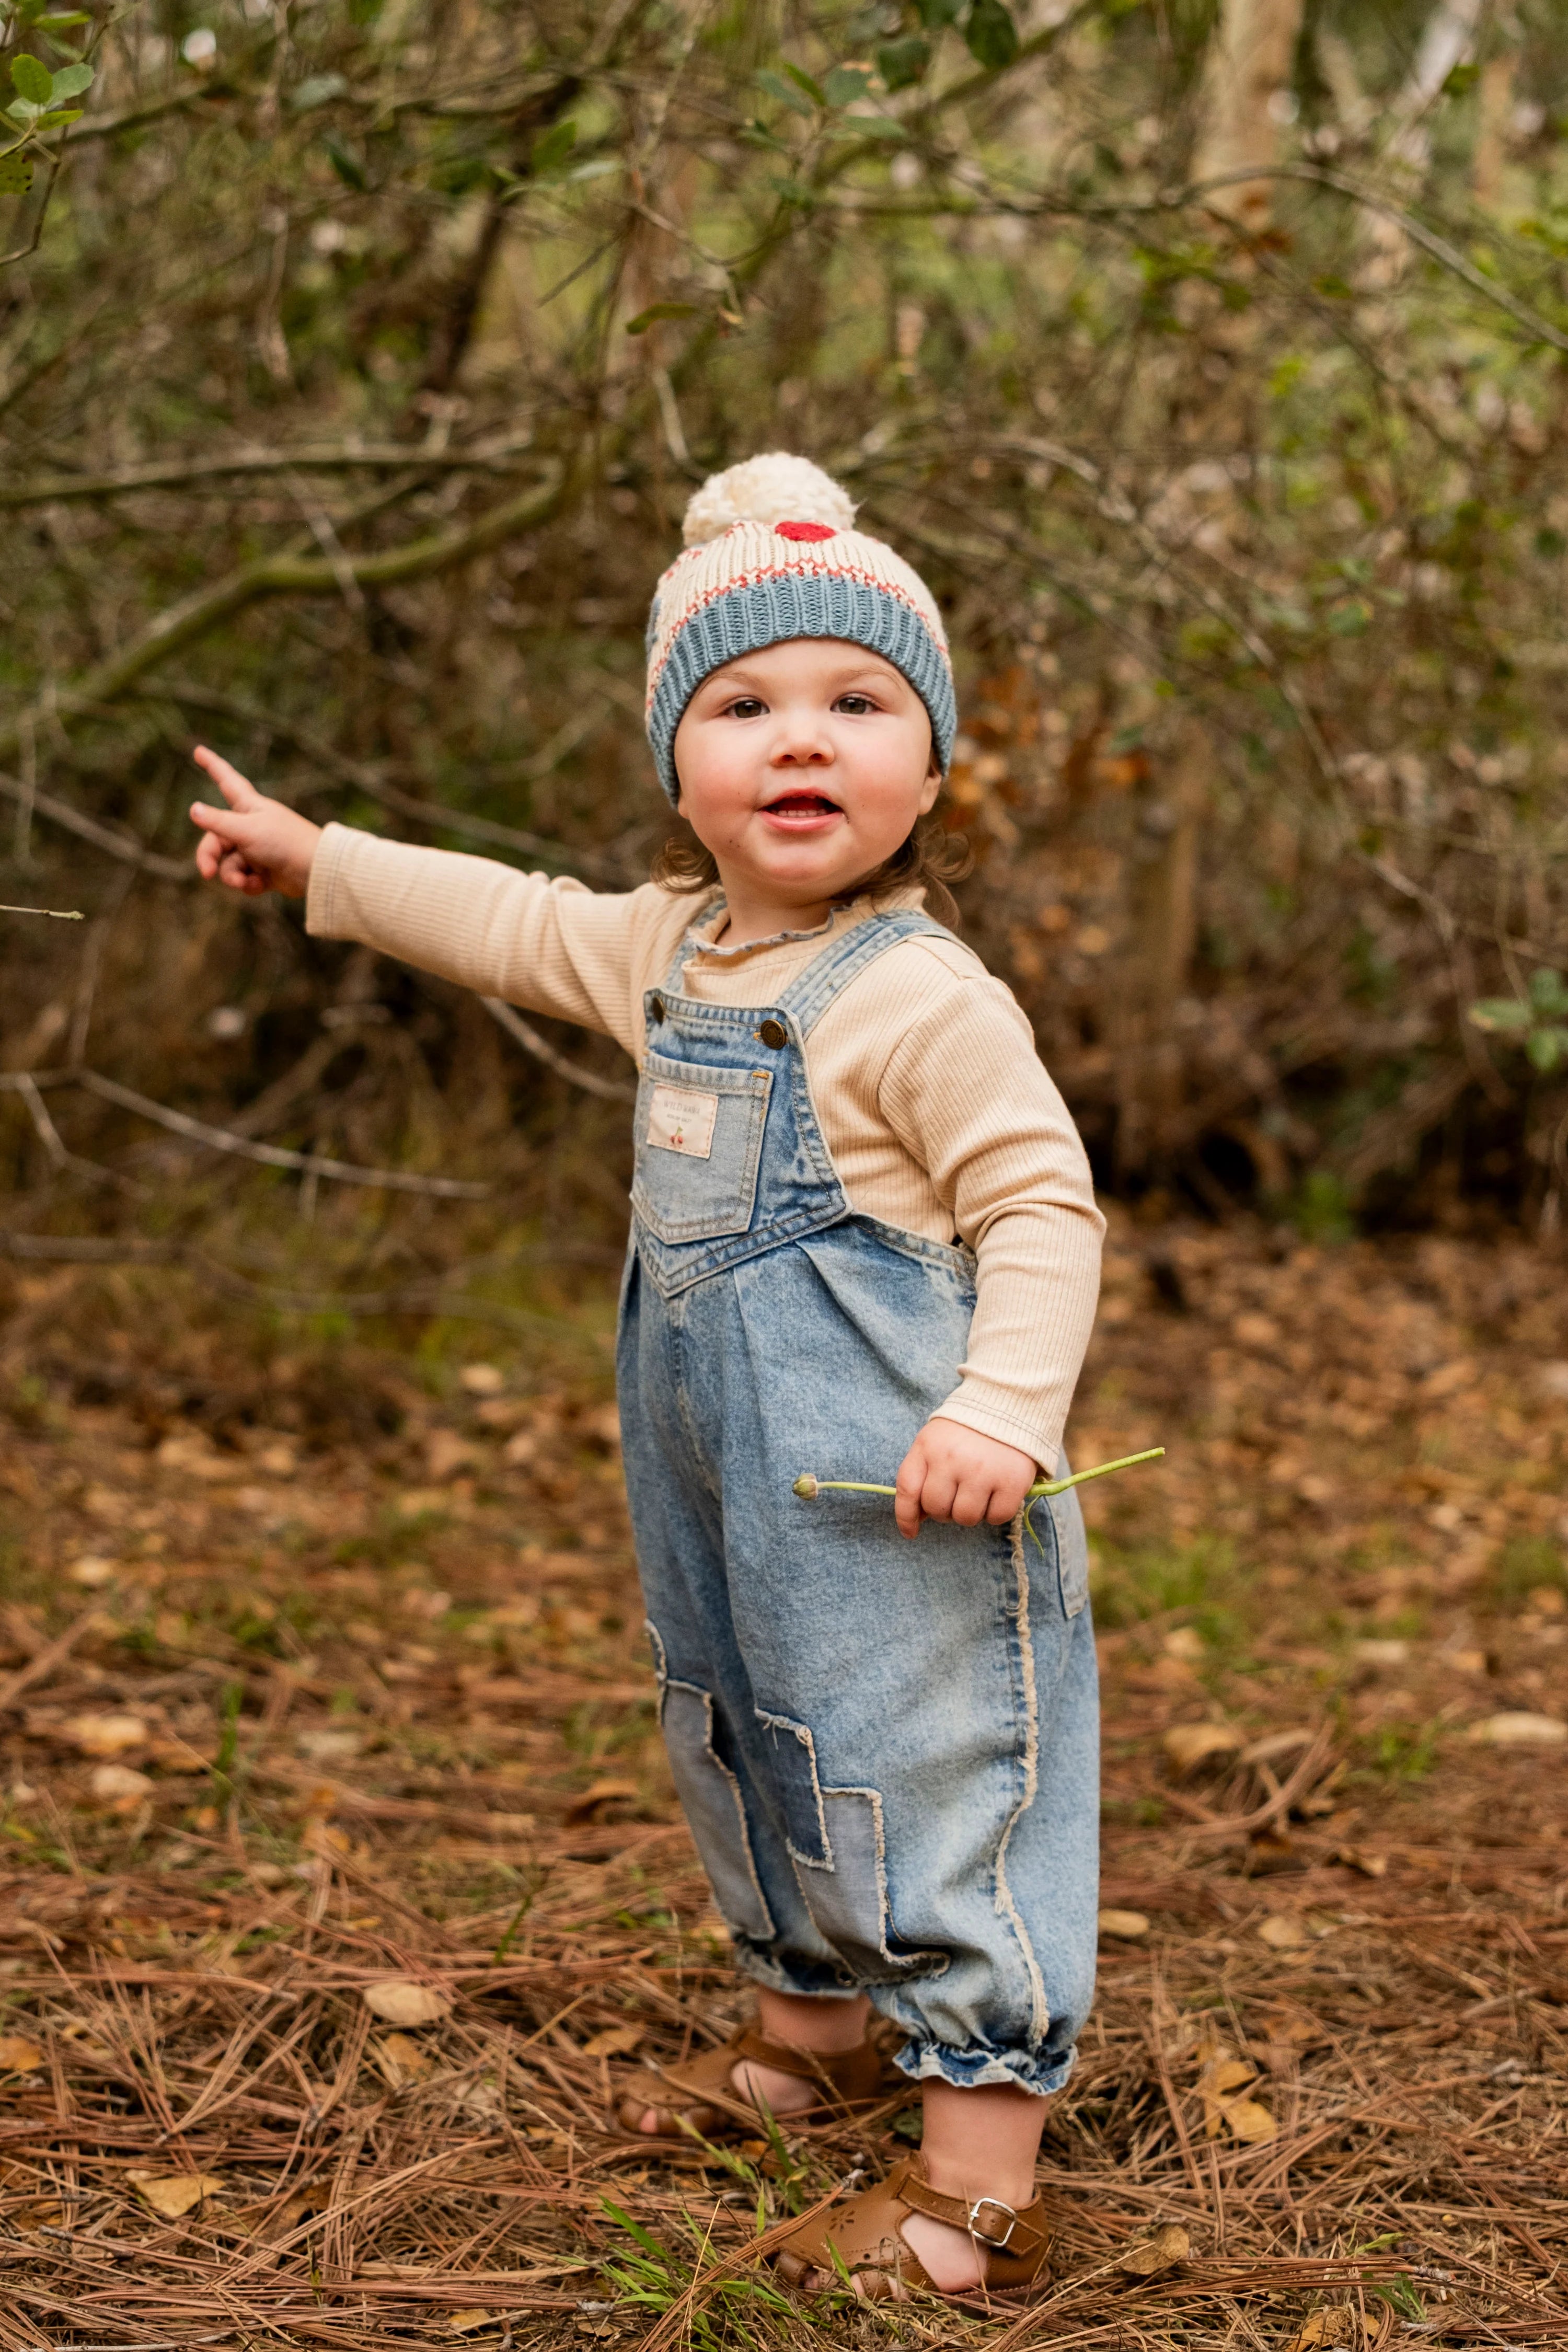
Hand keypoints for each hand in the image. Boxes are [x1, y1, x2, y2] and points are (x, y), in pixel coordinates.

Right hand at [189, 745, 322, 897]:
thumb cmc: (283, 842)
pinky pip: (244, 878)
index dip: (212, 765)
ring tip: (243, 880)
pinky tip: (259, 884)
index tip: (198, 750)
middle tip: (206, 872)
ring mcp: (257, 849)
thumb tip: (194, 809)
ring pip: (228, 863)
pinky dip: (248, 884)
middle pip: (216, 839)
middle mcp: (250, 825)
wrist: (314, 870)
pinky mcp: (265, 871)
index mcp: (248, 806)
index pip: (226, 780)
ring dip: (232, 874)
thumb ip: (217, 822)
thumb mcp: (245, 830)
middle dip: (209, 857)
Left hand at [894, 1419, 1037, 1539]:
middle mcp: (951, 1459)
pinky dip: (995, 1513)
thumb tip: (919, 1518)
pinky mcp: (1011, 1481)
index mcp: (928, 1447)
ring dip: (970, 1513)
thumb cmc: (967, 1430)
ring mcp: (982, 1471)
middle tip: (957, 1497)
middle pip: (937, 1509)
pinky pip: (996, 1517)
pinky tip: (998, 1494)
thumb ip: (923, 1474)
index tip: (911, 1532)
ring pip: (965, 1518)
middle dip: (945, 1511)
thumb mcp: (935, 1441)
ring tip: (978, 1494)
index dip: (906, 1517)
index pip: (908, 1490)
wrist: (1010, 1405)